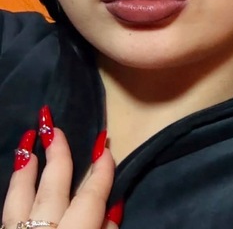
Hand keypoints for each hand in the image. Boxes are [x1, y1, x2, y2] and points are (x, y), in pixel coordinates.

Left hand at [2, 125, 118, 228]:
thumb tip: (112, 205)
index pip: (90, 196)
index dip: (101, 171)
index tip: (102, 145)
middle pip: (52, 189)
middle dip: (56, 156)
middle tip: (54, 127)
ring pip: (19, 198)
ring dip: (25, 169)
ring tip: (27, 140)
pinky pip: (6, 213)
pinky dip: (13, 192)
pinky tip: (17, 179)